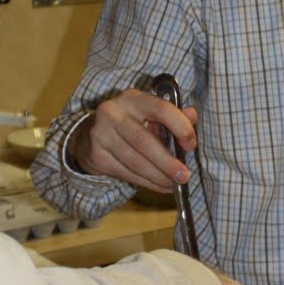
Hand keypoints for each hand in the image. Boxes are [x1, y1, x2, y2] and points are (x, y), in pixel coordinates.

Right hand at [69, 89, 198, 191]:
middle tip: (184, 176)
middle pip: (144, 141)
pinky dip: (147, 182)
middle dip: (167, 162)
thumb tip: (192, 116)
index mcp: (132, 98)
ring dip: (158, 176)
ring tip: (174, 184)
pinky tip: (160, 186)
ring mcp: (101, 134)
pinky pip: (126, 173)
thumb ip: (173, 114)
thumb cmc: (130, 123)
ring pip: (135, 161)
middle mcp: (113, 113)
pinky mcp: (97, 156)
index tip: (190, 145)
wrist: (91, 135)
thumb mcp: (150, 113)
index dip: (180, 127)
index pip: (161, 109)